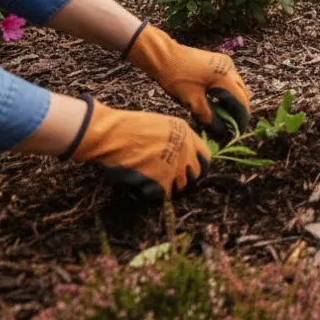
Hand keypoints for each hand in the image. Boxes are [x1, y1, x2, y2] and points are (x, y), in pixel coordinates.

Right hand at [65, 97, 209, 201]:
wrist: (113, 134)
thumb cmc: (129, 126)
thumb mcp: (161, 124)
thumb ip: (175, 138)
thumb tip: (179, 152)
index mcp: (187, 134)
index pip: (205, 157)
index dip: (198, 165)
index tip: (190, 171)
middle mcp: (186, 151)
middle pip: (195, 175)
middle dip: (185, 179)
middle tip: (170, 180)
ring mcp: (176, 167)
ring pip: (180, 186)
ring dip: (169, 187)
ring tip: (153, 181)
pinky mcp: (162, 181)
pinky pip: (163, 195)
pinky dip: (154, 194)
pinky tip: (143, 187)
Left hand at [124, 24, 250, 137]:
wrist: (163, 56)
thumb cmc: (177, 77)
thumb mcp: (193, 100)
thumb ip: (208, 116)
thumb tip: (220, 131)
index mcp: (226, 77)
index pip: (241, 100)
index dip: (241, 116)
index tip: (238, 130)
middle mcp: (230, 68)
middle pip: (242, 91)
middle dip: (239, 108)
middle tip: (233, 124)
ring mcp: (224, 63)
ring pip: (236, 85)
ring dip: (233, 99)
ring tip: (225, 114)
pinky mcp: (217, 62)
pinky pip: (228, 79)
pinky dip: (226, 91)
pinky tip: (218, 100)